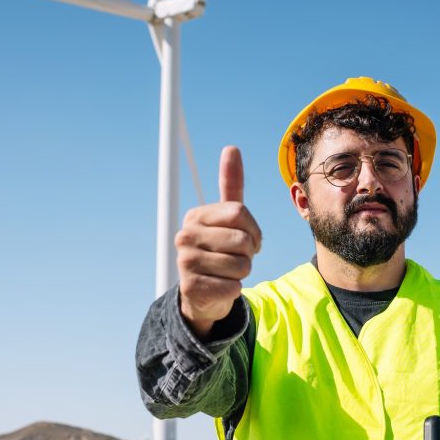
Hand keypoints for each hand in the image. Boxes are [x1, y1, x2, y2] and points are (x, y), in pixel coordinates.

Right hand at [176, 146, 261, 339]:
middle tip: (235, 258)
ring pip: (241, 266)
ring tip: (227, 272)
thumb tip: (231, 147)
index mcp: (195, 216)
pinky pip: (233, 287)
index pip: (239, 213)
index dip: (254, 230)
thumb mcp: (227, 218)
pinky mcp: (191, 288)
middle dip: (249, 254)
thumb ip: (231, 185)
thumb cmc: (220, 249)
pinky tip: (220, 287)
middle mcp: (185, 236)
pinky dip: (233, 290)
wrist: (203, 292)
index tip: (248, 239)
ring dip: (242, 273)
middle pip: (243, 241)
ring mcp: (185, 263)